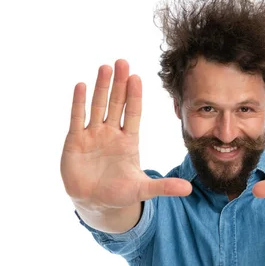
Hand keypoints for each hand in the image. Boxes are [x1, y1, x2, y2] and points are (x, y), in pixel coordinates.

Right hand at [60, 59, 191, 209]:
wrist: (95, 203)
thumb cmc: (120, 194)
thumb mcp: (143, 190)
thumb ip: (164, 187)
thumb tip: (189, 189)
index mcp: (128, 141)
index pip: (133, 113)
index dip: (134, 96)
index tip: (137, 77)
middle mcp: (111, 133)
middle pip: (116, 104)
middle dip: (119, 84)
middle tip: (122, 62)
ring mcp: (93, 136)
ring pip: (97, 106)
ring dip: (100, 87)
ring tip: (105, 68)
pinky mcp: (75, 142)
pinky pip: (78, 119)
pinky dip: (79, 103)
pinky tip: (81, 86)